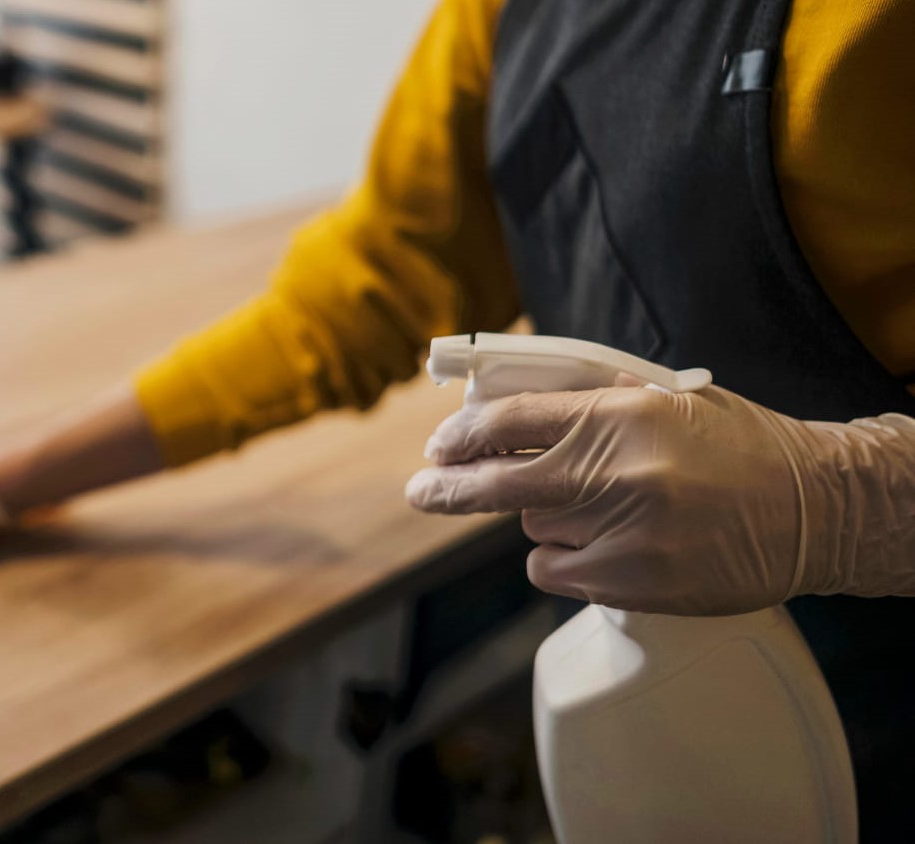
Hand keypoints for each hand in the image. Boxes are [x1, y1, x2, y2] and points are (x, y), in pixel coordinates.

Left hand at [404, 384, 914, 614]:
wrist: (811, 509)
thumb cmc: (737, 447)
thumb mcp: (664, 400)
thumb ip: (589, 402)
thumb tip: (503, 406)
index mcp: (621, 414)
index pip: (512, 420)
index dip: (463, 435)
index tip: (439, 447)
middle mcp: (615, 472)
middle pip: (497, 482)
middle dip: (448, 487)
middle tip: (420, 489)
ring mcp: (622, 532)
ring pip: (533, 527)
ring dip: (545, 518)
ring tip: (601, 510)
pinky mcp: (630, 582)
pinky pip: (554, 570)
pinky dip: (562, 560)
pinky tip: (603, 546)